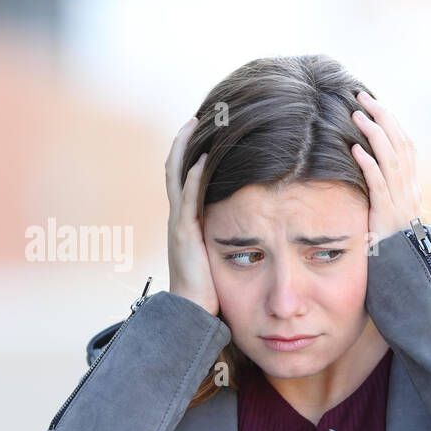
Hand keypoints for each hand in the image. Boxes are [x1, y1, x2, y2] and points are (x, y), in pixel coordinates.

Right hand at [166, 117, 218, 316]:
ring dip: (186, 147)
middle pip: (177, 168)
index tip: (205, 130)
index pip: (186, 178)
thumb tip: (253, 232)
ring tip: (197, 121)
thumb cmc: (210, 292)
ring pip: (178, 175)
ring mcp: (179, 223)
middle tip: (198, 115)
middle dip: (186, 140)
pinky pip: (188, 197)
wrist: (192, 315)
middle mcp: (179, 218)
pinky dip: (196, 174)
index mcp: (187, 221)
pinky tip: (205, 155)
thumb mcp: (220, 258)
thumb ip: (229, 241)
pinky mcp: (185, 233)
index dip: (192, 153)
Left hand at [348, 90, 422, 244]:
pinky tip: (356, 150)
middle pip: (400, 145)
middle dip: (382, 117)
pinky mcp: (388, 215)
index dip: (392, 122)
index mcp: (412, 186)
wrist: (404, 272)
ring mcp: (401, 202)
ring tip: (356, 116)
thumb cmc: (392, 243)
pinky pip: (379, 185)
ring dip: (374, 135)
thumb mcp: (391, 212)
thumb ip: (385, 190)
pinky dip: (369, 165)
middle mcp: (410, 190)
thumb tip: (368, 167)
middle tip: (362, 97)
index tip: (375, 103)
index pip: (406, 145)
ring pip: (391, 160)